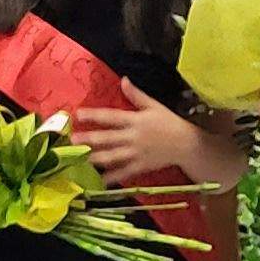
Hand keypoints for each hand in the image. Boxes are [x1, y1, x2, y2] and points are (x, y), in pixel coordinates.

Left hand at [72, 83, 210, 179]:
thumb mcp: (154, 106)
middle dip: (90, 139)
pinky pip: (124, 172)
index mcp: (136, 120)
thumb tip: (123, 80)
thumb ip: (136, 95)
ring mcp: (136, 153)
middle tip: (73, 140)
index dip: (95, 115)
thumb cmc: (169, 123)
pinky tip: (99, 181)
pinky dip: (112, 177)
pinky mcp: (140, 166)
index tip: (78, 114)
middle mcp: (134, 137)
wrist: (186, 144)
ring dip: (96, 157)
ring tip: (81, 158)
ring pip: (113, 156)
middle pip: (108, 138)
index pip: (111, 116)